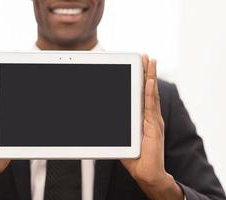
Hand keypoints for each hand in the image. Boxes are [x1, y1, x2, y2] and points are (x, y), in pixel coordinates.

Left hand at [121, 55, 182, 199]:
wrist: (146, 172)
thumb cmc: (135, 156)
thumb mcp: (123, 136)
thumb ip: (116, 126)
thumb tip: (102, 116)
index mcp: (144, 116)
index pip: (142, 94)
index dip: (142, 80)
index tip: (140, 66)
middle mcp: (150, 115)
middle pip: (148, 90)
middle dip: (147, 73)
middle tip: (147, 57)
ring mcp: (153, 120)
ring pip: (151, 94)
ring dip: (150, 77)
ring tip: (151, 62)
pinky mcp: (154, 126)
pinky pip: (150, 107)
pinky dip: (149, 93)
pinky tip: (149, 81)